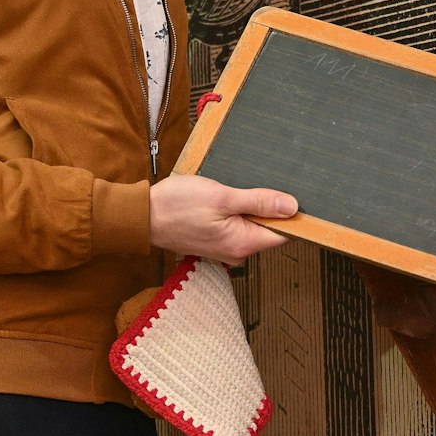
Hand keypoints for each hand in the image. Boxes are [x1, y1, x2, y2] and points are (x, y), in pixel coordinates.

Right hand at [149, 174, 297, 265]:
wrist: (143, 216)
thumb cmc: (177, 206)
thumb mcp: (222, 197)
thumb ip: (259, 201)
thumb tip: (292, 206)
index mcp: (243, 244)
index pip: (284, 233)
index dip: (291, 214)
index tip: (292, 193)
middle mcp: (237, 252)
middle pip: (269, 229)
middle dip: (267, 206)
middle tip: (254, 183)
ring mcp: (226, 248)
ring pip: (252, 225)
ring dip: (249, 206)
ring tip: (234, 190)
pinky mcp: (216, 241)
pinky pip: (237, 226)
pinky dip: (236, 211)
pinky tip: (224, 197)